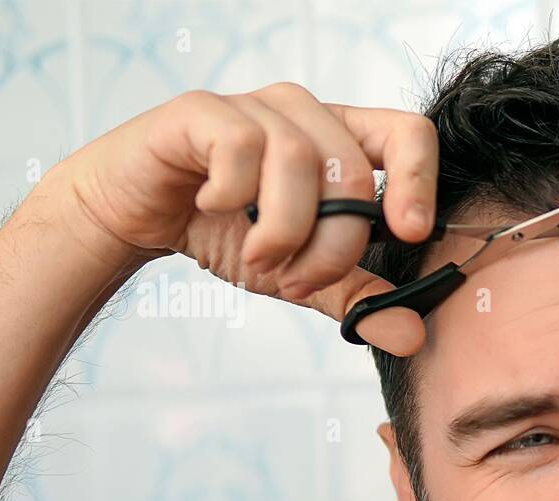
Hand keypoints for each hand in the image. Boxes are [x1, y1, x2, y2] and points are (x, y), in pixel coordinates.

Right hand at [49, 82, 434, 354]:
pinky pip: (240, 147)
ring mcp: (255, 105)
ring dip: (282, 231)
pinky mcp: (203, 110)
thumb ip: (359, 301)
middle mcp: (306, 113)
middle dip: (330, 247)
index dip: (419, 180)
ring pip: (299, 161)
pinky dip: (232, 195)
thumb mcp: (303, 276)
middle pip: (352, 174)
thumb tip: (413, 336)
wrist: (139, 217)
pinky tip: (213, 208)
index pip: (409, 133)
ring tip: (257, 259)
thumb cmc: (230, 234)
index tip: (409, 233)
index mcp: (342, 141)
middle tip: (297, 281)